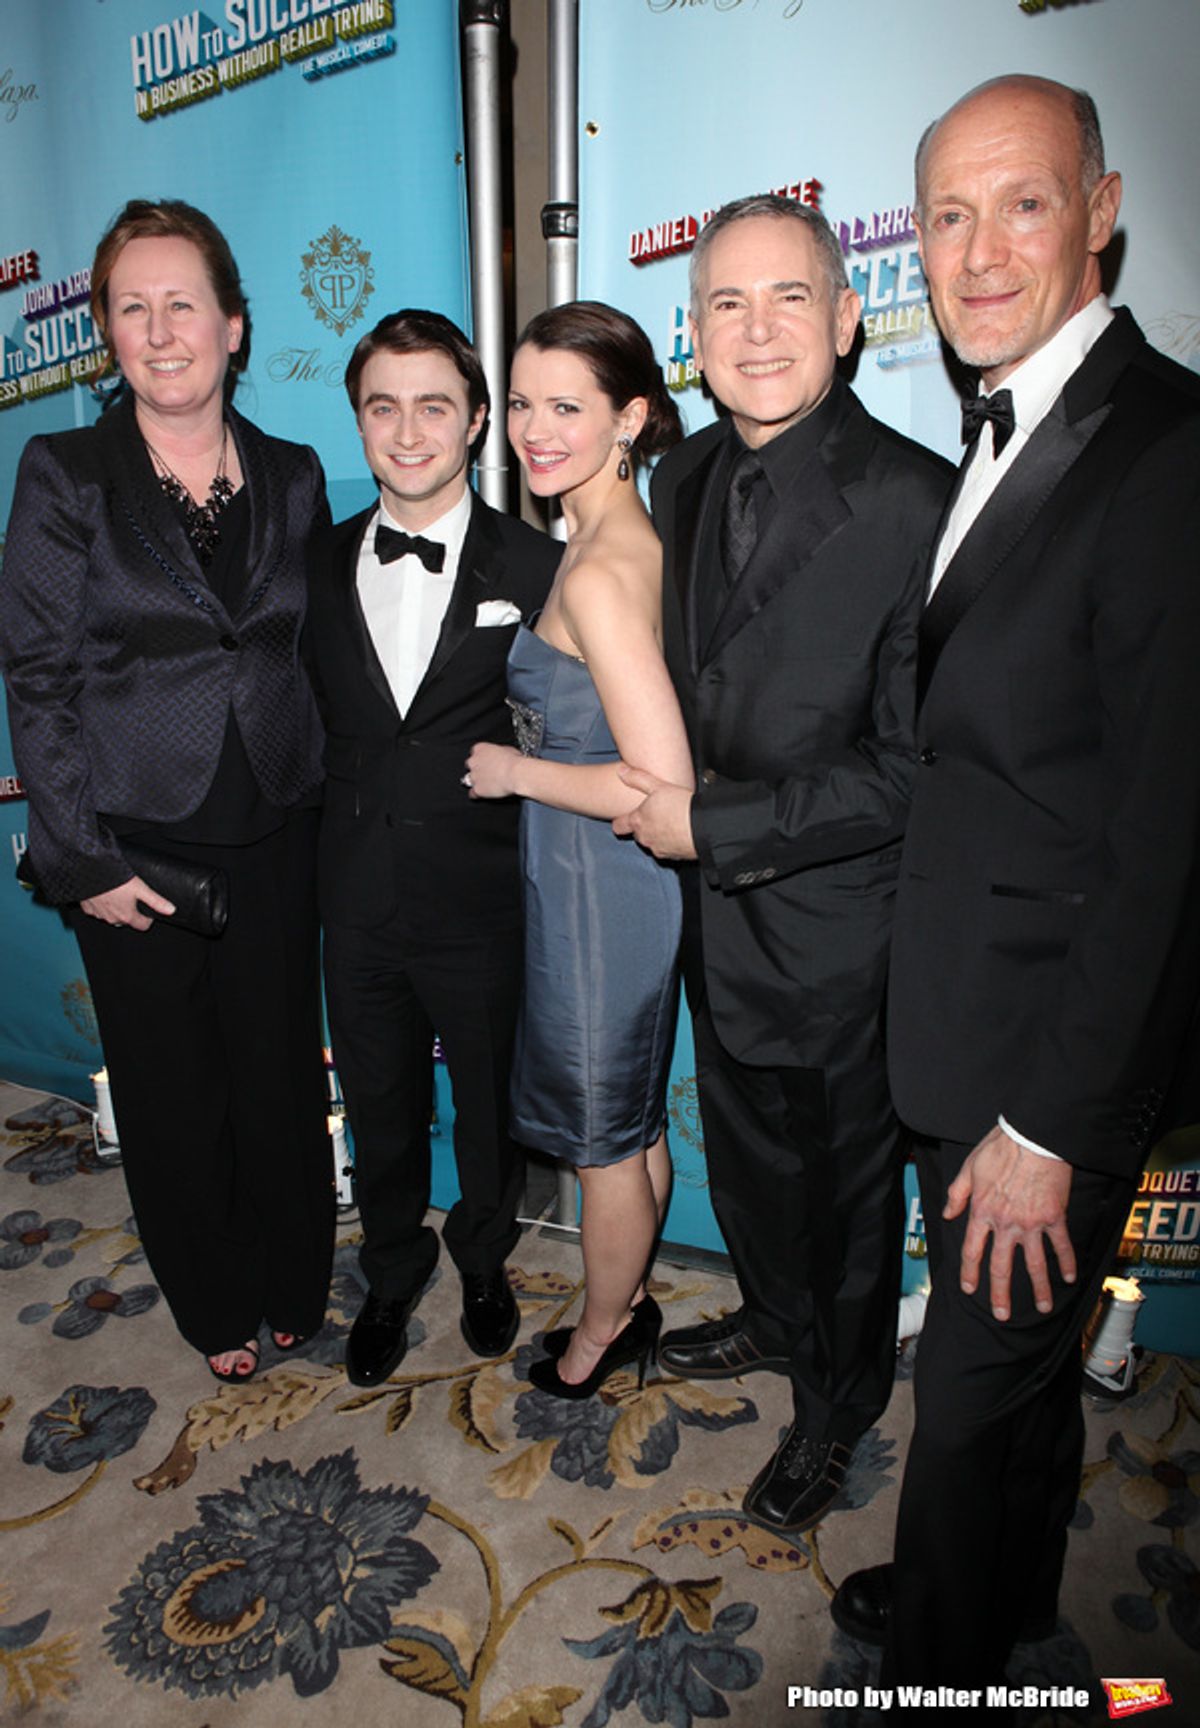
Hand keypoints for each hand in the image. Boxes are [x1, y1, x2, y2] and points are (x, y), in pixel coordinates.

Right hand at [80, 875, 174, 932]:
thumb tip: (171, 910)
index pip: (142, 926)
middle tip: (132, 896)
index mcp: (127, 916)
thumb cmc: (114, 880)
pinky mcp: (87, 908)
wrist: (91, 872)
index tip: (147, 910)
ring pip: (111, 916)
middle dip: (131, 911)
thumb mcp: (141, 888)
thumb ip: (156, 901)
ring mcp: (99, 914)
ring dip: (115, 908)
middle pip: (127, 920)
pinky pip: (96, 910)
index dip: (148, 918)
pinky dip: (100, 904)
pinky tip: (103, 893)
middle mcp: (112, 919)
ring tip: (118, 892)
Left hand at [464, 741, 520, 799]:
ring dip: (477, 781)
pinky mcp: (477, 789)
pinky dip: (477, 794)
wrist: (516, 774)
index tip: (486, 760)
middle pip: (470, 765)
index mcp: (480, 748)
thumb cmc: (514, 761)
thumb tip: (500, 756)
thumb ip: (497, 753)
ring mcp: (474, 776)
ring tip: (487, 784)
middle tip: (487, 772)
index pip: (474, 752)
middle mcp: (474, 761)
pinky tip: (483, 794)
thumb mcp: (507, 749)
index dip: (481, 757)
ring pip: (469, 779)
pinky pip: (472, 793)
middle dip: (477, 768)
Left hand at [613, 767, 696, 857]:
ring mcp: (658, 849)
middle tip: (656, 816)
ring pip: (652, 843)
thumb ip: (637, 779)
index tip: (622, 819)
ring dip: (657, 835)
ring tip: (671, 822)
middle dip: (644, 827)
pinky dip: (671, 843)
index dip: (620, 822)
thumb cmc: (681, 807)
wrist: (704, 828)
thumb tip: (621, 771)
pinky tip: (680, 832)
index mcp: (638, 821)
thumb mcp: (658, 785)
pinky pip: (667, 850)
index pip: (619, 826)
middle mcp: (645, 838)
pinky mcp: (672, 856)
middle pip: (637, 834)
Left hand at [944, 1125, 1076, 1320]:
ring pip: (1034, 1264)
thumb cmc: (1000, 1148)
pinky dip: (1066, 1263)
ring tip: (1043, 1307)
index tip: (970, 1289)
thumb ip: (957, 1194)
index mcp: (982, 1211)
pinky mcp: (1055, 1217)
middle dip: (1000, 1293)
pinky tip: (1069, 1278)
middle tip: (1002, 1314)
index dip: (970, 1272)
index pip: (972, 1250)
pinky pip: (1061, 1245)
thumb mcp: (969, 1168)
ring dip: (1039, 1288)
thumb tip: (948, 1213)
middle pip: (1001, 1266)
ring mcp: (1031, 1223)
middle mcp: (1005, 1223)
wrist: (1033, 1137)